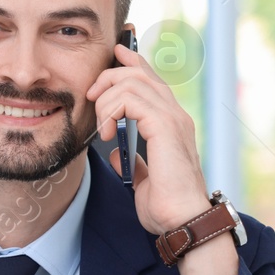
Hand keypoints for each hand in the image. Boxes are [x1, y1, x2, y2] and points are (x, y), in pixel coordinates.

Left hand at [87, 41, 213, 234]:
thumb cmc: (168, 206)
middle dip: (110, 76)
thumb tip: (119, 154)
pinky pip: (133, 99)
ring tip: (101, 125)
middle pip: (141, 74)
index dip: (133, 62)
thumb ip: (135, 163)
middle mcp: (176, 115)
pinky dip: (113, 111)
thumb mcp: (144, 181)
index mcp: (172, 124)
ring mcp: (173, 119)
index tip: (115, 54)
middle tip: (91, 96)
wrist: (182, 221)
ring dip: (107, 99)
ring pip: (134, 82)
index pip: (152, 81)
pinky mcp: (165, 127)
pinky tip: (107, 132)